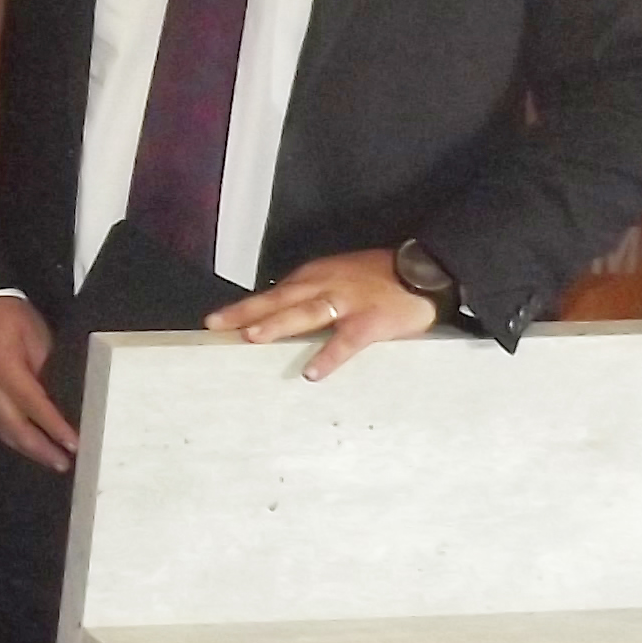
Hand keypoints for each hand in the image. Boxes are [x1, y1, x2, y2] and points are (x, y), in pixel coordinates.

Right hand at [0, 297, 75, 471]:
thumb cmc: (11, 316)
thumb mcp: (38, 338)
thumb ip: (46, 370)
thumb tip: (60, 398)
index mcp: (8, 372)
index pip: (36, 409)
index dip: (56, 429)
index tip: (75, 446)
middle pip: (15, 428)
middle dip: (40, 449)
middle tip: (62, 464)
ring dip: (23, 447)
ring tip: (45, 459)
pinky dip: (3, 436)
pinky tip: (16, 442)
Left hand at [207, 249, 436, 380]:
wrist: (425, 269)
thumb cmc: (380, 276)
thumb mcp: (338, 276)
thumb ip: (312, 293)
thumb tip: (281, 314)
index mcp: (314, 276)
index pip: (272, 293)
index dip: (244, 306)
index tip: (217, 320)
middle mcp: (324, 285)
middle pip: (278, 300)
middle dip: (245, 312)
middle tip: (216, 325)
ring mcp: (347, 302)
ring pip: (304, 313)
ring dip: (277, 324)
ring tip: (252, 337)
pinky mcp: (370, 321)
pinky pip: (345, 342)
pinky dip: (327, 356)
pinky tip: (311, 373)